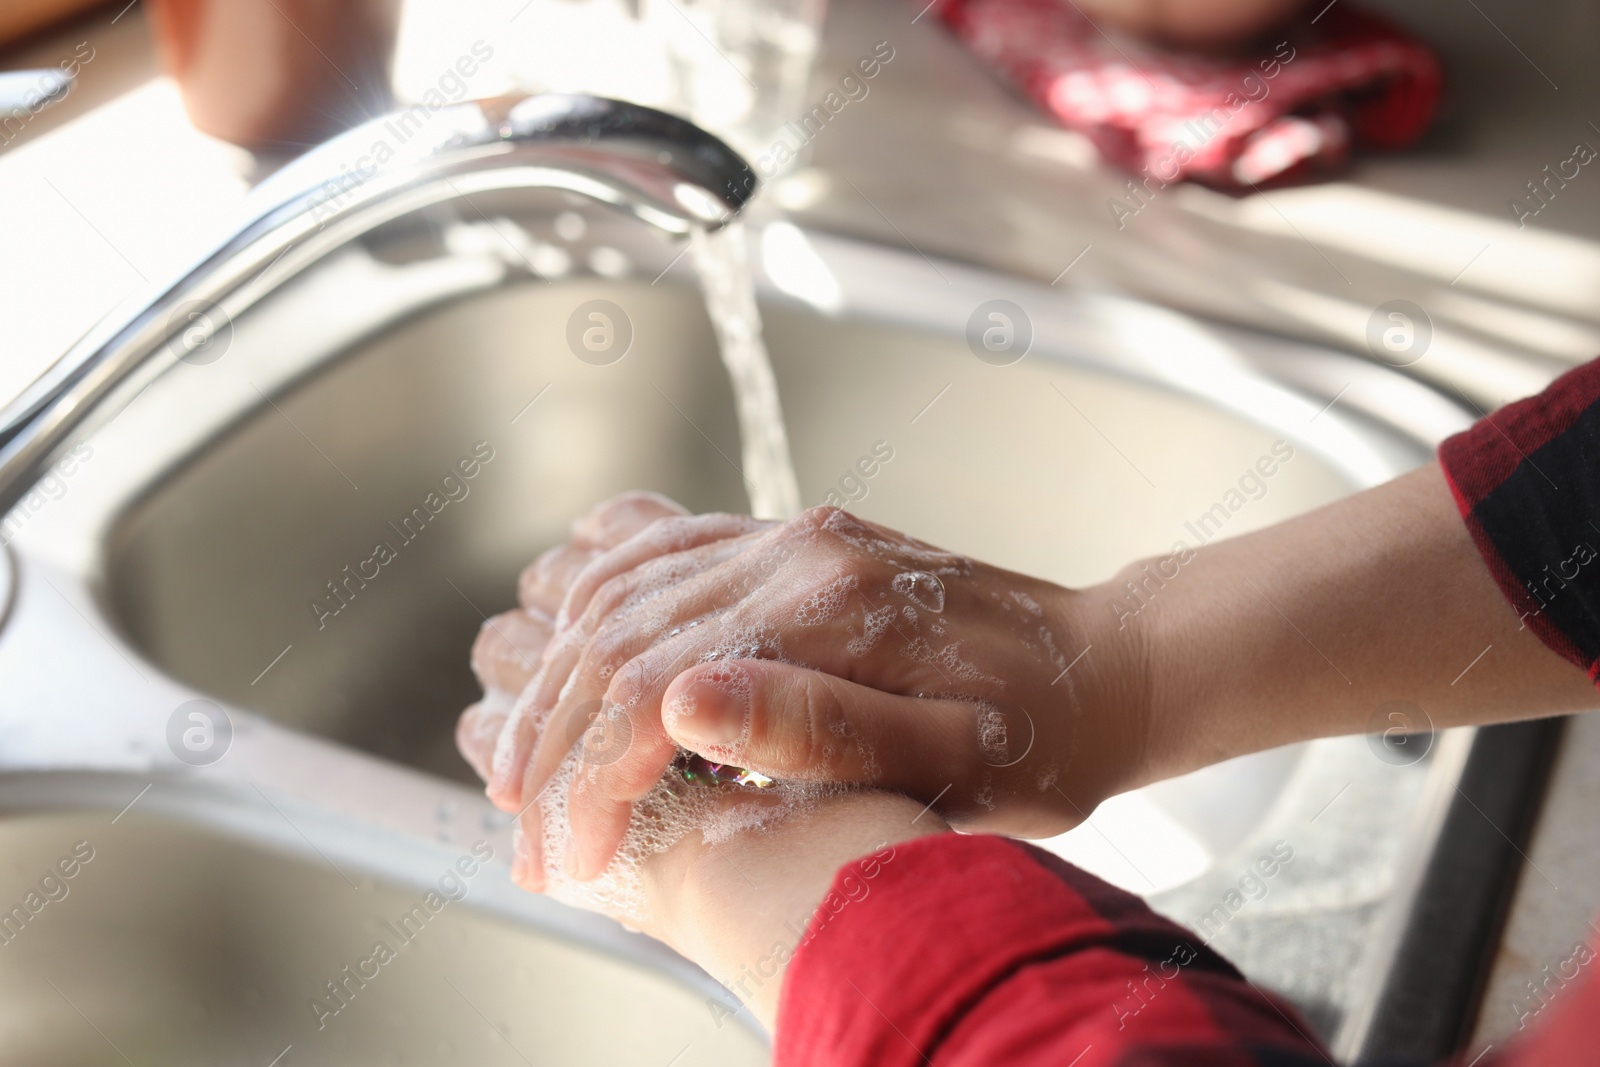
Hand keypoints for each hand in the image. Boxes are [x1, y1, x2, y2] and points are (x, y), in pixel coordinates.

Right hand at [489, 505, 1149, 886]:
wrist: (1108, 666)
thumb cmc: (1044, 739)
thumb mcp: (953, 763)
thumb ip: (820, 729)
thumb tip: (682, 704)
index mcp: (832, 610)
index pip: (652, 685)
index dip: (592, 778)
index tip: (567, 857)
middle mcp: (799, 551)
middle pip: (618, 634)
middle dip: (554, 740)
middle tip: (527, 832)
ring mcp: (794, 535)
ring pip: (624, 586)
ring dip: (558, 674)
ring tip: (526, 760)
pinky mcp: (796, 540)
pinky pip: (664, 549)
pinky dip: (598, 598)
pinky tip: (568, 642)